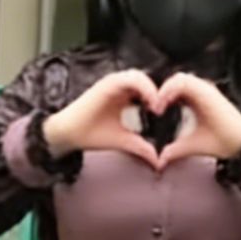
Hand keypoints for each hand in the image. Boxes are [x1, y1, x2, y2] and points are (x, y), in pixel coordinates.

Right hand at [41, 70, 159, 166]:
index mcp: (124, 96)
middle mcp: (119, 86)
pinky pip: (130, 79)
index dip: (161, 99)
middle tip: (170, 108)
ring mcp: (113, 83)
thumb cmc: (92, 135)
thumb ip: (141, 147)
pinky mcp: (107, 84)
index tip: (171, 115)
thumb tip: (158, 162)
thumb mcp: (123, 141)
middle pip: (146, 81)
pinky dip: (143, 87)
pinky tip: (151, 102)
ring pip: (139, 77)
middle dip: (160, 92)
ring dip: (153, 89)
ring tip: (160, 107)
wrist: (69, 134)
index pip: (148, 91)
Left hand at [154, 73, 240, 168]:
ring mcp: (204, 89)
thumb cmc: (218, 142)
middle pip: (174, 82)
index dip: (161, 97)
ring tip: (155, 107)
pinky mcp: (206, 90)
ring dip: (163, 90)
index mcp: (196, 100)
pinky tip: (162, 104)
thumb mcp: (189, 145)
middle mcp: (200, 91)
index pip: (174, 90)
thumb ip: (174, 150)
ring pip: (178, 78)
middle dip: (160, 92)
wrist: (237, 145)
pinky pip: (183, 82)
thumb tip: (160, 161)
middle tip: (150, 108)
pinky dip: (170, 90)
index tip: (152, 113)